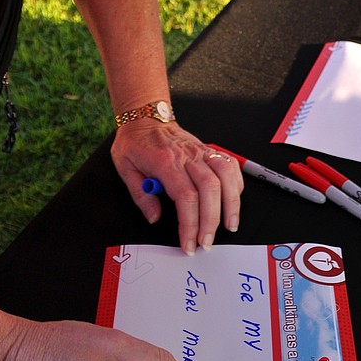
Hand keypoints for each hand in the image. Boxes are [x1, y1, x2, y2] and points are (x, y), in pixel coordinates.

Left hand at [111, 121, 242, 254]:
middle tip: (207, 242)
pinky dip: (236, 183)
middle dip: (211, 221)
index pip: (185, 196)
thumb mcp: (125, 168)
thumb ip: (141, 195)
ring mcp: (200, 151)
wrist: (145, 116)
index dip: (190, 224)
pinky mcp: (208, 149)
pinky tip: (233, 199)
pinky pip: (230, 164)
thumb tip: (155, 218)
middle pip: (209, 189)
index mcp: (165, 162)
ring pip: (225, 175)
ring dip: (231, 203)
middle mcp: (187, 156)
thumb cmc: (135, 142)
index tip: (189, 243)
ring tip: (229, 225)